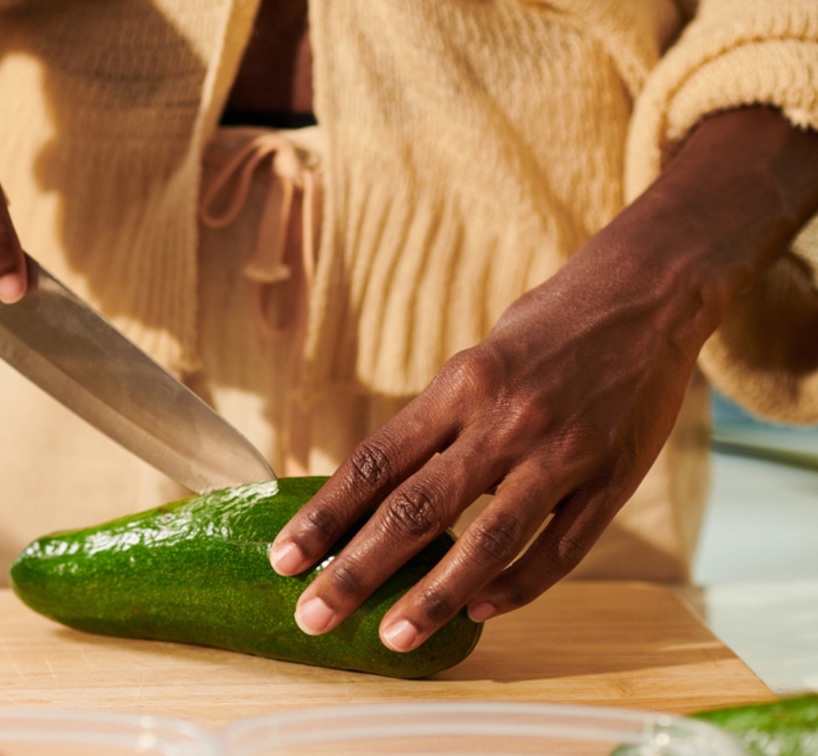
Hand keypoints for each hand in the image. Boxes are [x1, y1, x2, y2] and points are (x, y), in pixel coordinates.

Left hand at [268, 107, 817, 651]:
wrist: (647, 292)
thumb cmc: (546, 327)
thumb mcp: (476, 359)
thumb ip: (436, 423)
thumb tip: (379, 490)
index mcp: (459, 384)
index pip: (375, 462)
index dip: (325, 516)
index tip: (284, 558)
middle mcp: (504, 419)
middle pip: (417, 508)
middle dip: (358, 570)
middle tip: (313, 615)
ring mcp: (561, 452)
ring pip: (487, 541)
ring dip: (434, 597)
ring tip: (393, 638)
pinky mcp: (612, 479)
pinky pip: (559, 549)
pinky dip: (517, 586)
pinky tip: (480, 612)